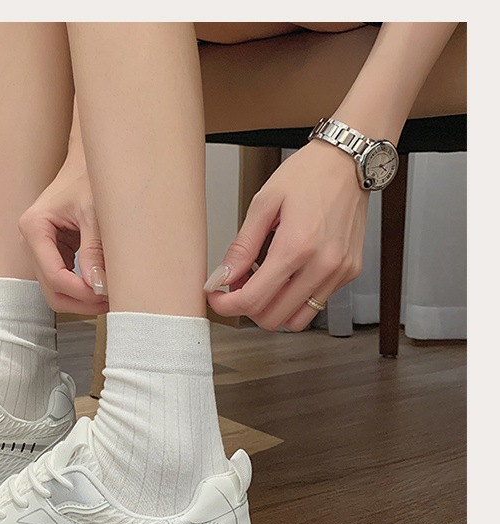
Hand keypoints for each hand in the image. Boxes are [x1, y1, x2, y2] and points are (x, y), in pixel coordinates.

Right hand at [18, 150, 108, 314]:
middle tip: (110, 301)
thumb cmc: (89, 179)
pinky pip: (63, 281)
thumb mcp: (95, 213)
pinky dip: (81, 289)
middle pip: (51, 290)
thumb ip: (95, 249)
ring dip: (81, 299)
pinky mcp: (52, 253)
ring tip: (108, 296)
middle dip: (80, 301)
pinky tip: (101, 286)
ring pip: (55, 290)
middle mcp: (30, 241)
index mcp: (34, 227)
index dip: (80, 292)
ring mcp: (39, 249)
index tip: (105, 295)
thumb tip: (98, 285)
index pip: (54, 275)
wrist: (87, 163)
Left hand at [205, 140, 368, 331]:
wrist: (349, 160)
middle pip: (273, 319)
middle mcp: (322, 265)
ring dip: (273, 309)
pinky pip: (315, 303)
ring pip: (296, 320)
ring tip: (263, 281)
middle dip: (248, 308)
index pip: (253, 301)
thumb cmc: (309, 174)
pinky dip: (294, 298)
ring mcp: (339, 272)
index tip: (216, 297)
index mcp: (296, 246)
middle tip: (239, 285)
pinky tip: (286, 274)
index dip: (227, 305)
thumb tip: (222, 277)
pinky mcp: (349, 272)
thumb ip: (242, 247)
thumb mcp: (264, 204)